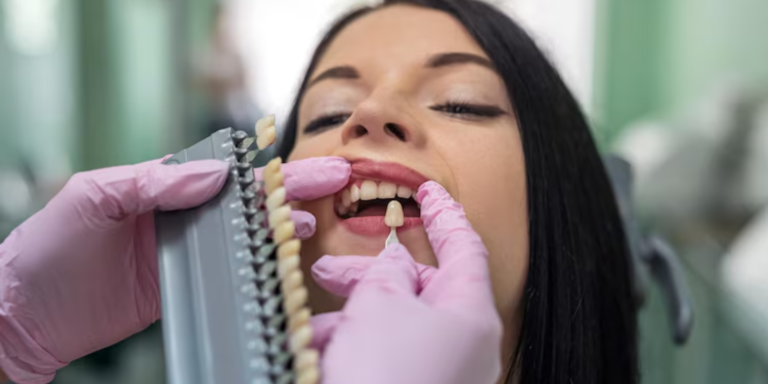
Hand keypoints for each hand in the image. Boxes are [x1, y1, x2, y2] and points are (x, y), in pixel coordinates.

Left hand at [0, 156, 349, 383]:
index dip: (265, 163)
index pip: (222, 167)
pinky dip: (258, 262)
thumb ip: (152, 183)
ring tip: (314, 217)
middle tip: (334, 178)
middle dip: (291, 186)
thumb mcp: (92, 198)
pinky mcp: (183, 284)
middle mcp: (177, 213)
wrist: (26, 315)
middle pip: (244, 197)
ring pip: (243, 232)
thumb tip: (214, 173)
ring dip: (281, 224)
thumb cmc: (48, 248)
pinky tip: (282, 254)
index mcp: (158, 183)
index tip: (302, 160)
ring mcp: (183, 249)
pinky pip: (227, 270)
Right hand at [308, 181, 502, 383]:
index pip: (464, 248)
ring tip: (317, 328)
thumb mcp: (380, 305)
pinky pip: (385, 357)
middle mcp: (462, 344)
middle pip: (419, 288)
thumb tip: (392, 264)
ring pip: (394, 325)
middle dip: (370, 276)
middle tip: (329, 268)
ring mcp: (441, 373)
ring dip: (352, 318)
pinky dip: (353, 348)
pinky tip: (321, 351)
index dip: (444, 216)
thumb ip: (386, 273)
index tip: (430, 193)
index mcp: (469, 313)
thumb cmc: (387, 378)